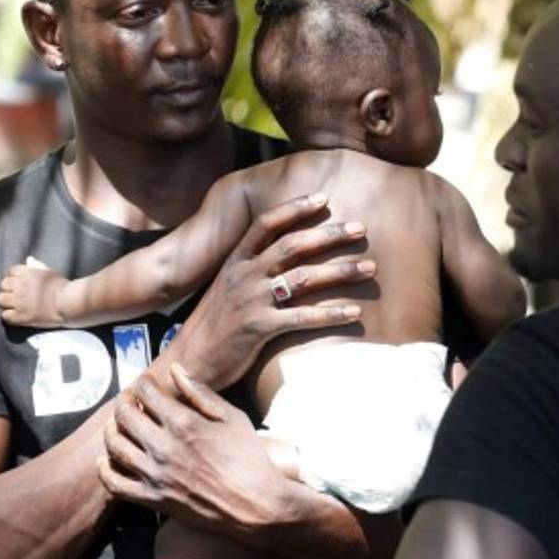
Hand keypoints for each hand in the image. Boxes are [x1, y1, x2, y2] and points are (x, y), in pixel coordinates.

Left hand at [0, 256, 68, 326]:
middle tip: (16, 295)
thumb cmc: (62, 287)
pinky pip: (5, 315)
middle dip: (9, 289)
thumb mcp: (50, 272)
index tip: (20, 282)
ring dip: (6, 302)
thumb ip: (38, 266)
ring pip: (1, 299)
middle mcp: (20, 286)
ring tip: (14, 306)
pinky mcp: (20, 316)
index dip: (15, 277)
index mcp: (28, 273)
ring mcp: (19, 302)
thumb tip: (29, 260)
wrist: (67, 303)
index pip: (12, 271)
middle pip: (3, 285)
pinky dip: (9, 316)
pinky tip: (16, 316)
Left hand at [99, 364, 292, 537]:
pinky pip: (116, 484)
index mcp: (183, 422)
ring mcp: (156, 475)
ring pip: (115, 446)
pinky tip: (106, 460)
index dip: (142, 383)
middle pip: (124, 415)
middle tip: (129, 402)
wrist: (256, 505)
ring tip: (118, 425)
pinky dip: (105, 470)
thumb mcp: (231, 416)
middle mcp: (164, 446)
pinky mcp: (154, 499)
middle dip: (124, 402)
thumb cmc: (249, 457)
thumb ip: (200, 392)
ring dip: (112, 430)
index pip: (146, 391)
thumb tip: (175, 370)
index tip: (145, 385)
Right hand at [165, 192, 374, 388]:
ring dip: (340, 271)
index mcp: (235, 261)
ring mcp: (251, 301)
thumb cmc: (215, 323)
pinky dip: (331, 314)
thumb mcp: (227, 286)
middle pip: (292, 246)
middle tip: (360, 228)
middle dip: (329, 234)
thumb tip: (285, 254)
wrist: (189, 360)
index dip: (294, 208)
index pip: (266, 223)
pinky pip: (302, 318)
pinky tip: (355, 312)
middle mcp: (244, 275)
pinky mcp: (259, 329)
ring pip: (303, 278)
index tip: (323, 198)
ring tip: (369, 267)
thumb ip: (252, 268)